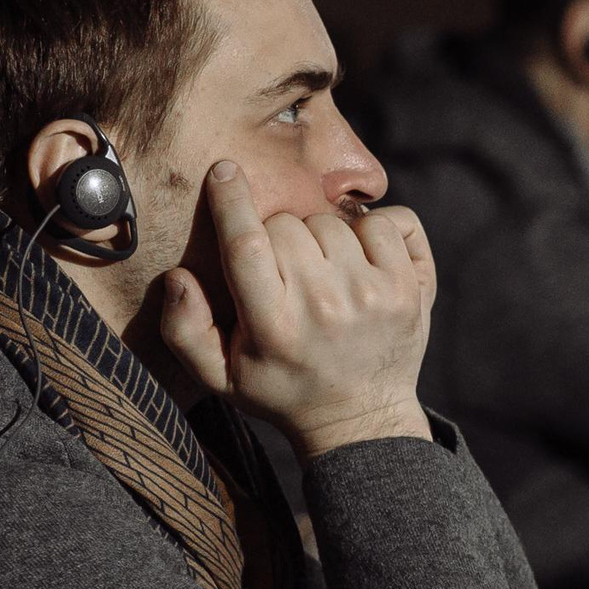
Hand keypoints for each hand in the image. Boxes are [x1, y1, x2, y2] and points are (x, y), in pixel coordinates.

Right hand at [158, 161, 435, 458]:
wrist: (361, 418)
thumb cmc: (283, 390)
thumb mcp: (221, 376)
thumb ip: (186, 329)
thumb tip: (178, 277)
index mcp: (273, 326)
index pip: (246, 244)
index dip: (231, 200)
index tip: (225, 170)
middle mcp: (325, 306)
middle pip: (286, 225)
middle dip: (277, 236)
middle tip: (285, 272)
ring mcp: (373, 295)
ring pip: (332, 220)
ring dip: (322, 235)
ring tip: (322, 273)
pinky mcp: (410, 288)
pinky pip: (387, 221)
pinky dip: (373, 229)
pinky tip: (360, 260)